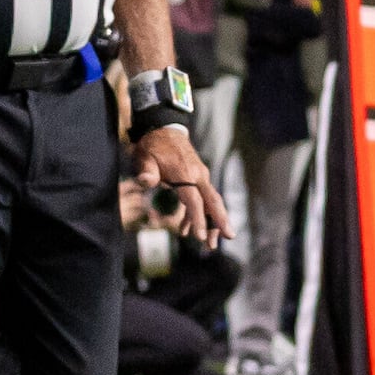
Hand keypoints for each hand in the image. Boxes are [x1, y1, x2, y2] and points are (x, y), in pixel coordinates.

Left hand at [131, 125, 231, 246]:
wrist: (165, 130)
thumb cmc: (153, 146)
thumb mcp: (144, 157)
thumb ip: (146, 171)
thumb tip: (145, 181)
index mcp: (186, 174)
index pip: (195, 201)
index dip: (198, 219)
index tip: (200, 237)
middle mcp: (198, 176)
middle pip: (213, 201)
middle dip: (221, 221)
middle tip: (229, 238)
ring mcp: (200, 177)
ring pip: (211, 202)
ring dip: (212, 222)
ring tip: (211, 243)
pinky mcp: (197, 178)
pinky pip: (202, 199)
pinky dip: (198, 214)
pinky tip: (185, 228)